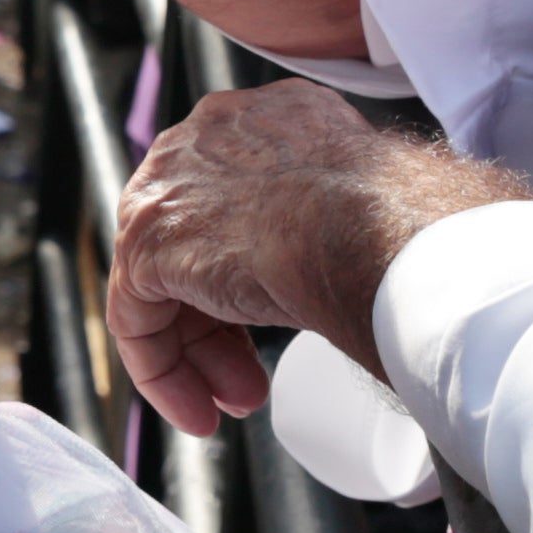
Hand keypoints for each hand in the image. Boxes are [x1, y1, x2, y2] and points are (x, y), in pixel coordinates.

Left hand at [105, 80, 531, 439]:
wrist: (372, 227)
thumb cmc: (394, 223)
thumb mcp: (357, 204)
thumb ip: (333, 217)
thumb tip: (361, 258)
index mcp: (262, 120)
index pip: (236, 202)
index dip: (252, 277)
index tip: (279, 327)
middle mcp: (206, 138)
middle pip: (195, 243)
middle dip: (224, 325)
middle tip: (255, 383)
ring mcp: (170, 184)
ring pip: (166, 282)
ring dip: (202, 355)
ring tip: (239, 403)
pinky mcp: (147, 238)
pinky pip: (138, 316)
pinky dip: (163, 369)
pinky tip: (198, 411)